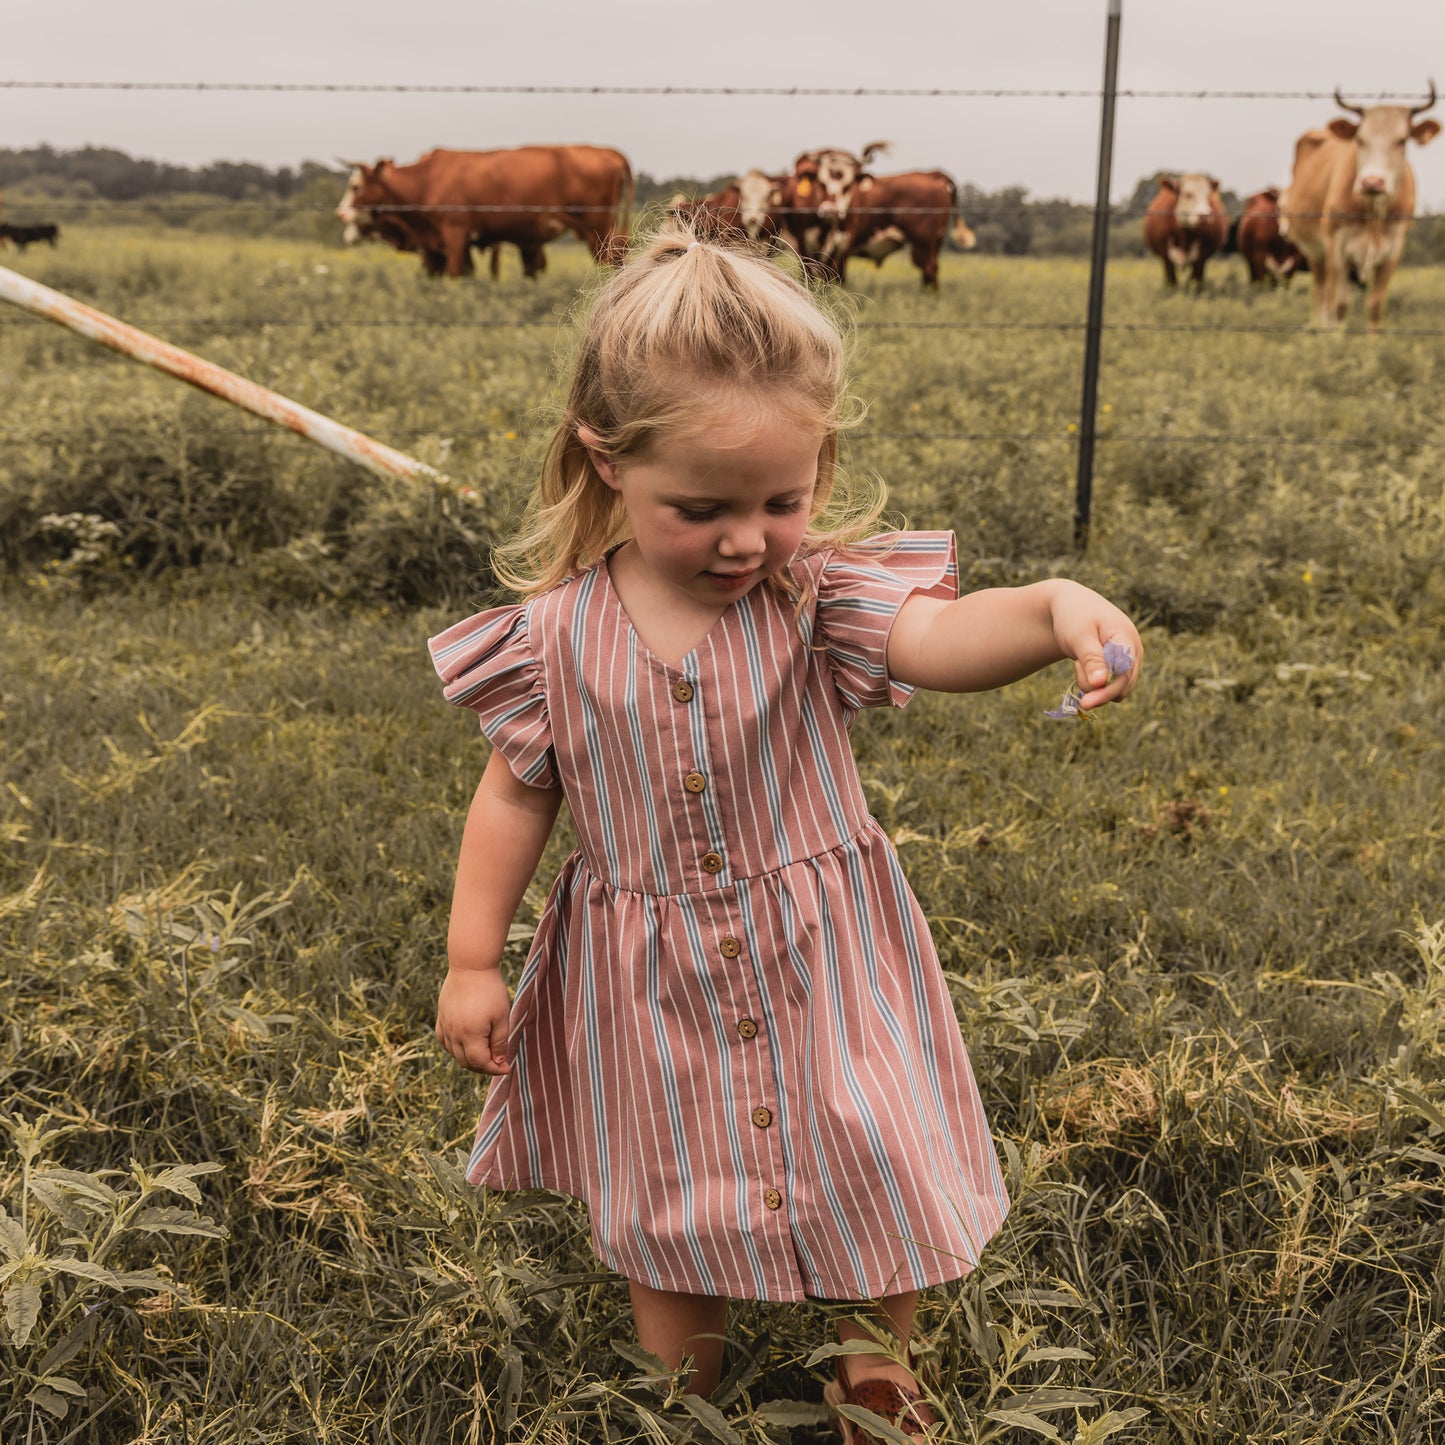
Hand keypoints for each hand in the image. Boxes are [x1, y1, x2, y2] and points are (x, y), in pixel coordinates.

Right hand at [436, 968, 512, 1074]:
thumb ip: (500, 1042)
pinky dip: (454, 1048)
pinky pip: (444, 1041)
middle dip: (483, 1066)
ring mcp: (445, 1025)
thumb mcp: (501, 1016)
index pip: (480, 1063)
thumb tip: (499, 1061)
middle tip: (498, 1062)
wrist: (471, 966)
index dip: (494, 1069)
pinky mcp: (441, 1017)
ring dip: (469, 1059)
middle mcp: (453, 1034)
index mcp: (470, 1035)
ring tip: (485, 1053)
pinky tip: (465, 1045)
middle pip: (466, 1062)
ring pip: (454, 1054)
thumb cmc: (490, 990)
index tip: (507, 1068)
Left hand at [1051, 584, 1142, 711]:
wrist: (1072, 606)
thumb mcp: (1079, 636)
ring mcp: (1129, 660)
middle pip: (1123, 685)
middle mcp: (1134, 651)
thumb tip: (1100, 683)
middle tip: (1078, 696)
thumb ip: (1091, 659)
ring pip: (1117, 689)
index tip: (1086, 703)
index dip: (1108, 690)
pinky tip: (1082, 667)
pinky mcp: (1120, 667)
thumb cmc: (1074, 617)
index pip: (1125, 672)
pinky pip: (1111, 686)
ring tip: (1079, 662)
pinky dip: (1094, 684)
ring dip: (1094, 685)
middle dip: (1099, 692)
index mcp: (1126, 638)